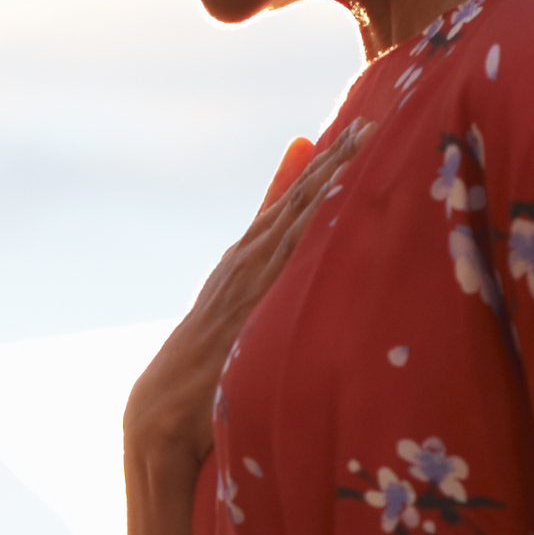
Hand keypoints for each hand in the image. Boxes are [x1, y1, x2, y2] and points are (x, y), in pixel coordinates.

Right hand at [123, 149, 351, 493]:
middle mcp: (244, 262)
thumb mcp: (236, 320)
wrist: (160, 413)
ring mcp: (244, 281)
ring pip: (295, 219)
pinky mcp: (248, 306)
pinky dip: (312, 224)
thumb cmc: (201, 372)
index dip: (324, 167)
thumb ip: (265, 295)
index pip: (291, 203)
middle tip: (373, 121)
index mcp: (243, 262)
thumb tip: (298, 278)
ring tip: (364, 144)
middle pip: (296, 201)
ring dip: (329, 181)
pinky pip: (288, 255)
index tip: (360, 130)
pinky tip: (338, 201)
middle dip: (334, 162)